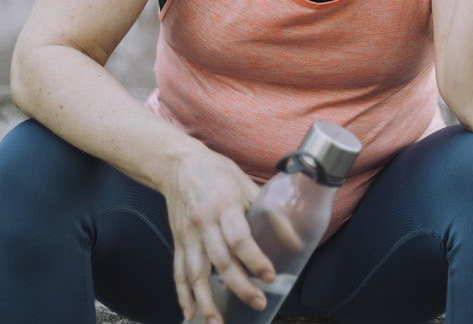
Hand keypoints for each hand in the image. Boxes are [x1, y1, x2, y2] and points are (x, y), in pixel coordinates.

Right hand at [163, 147, 274, 322]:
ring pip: (195, 273)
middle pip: (220, 260)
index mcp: (224, 205)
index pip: (239, 238)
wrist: (177, 164)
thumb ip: (269, 213)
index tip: (270, 275)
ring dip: (207, 300)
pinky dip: (183, 296)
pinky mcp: (177, 242)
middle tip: (258, 302)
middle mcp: (203, 222)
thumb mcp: (246, 185)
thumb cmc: (217, 173)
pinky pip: (178, 273)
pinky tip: (191, 314)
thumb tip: (294, 240)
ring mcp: (187, 235)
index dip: (255, 259)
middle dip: (239, 285)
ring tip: (218, 323)